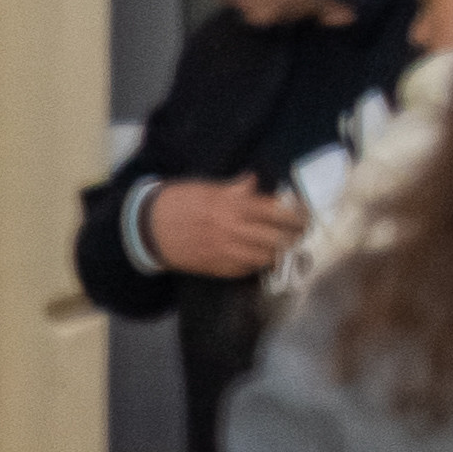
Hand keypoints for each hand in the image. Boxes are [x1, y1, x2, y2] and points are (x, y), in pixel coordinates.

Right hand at [154, 178, 302, 282]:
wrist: (147, 228)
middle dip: (294, 236)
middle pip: (278, 237)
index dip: (296, 214)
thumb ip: (235, 188)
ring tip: (286, 246)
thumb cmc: (177, 202)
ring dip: (279, 252)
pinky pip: (247, 269)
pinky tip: (261, 257)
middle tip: (301, 233)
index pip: (278, 212)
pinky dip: (258, 264)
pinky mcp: (217, 267)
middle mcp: (234, 230)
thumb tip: (254, 181)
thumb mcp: (206, 188)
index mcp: (234, 205)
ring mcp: (226, 251)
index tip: (305, 215)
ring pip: (266, 257)